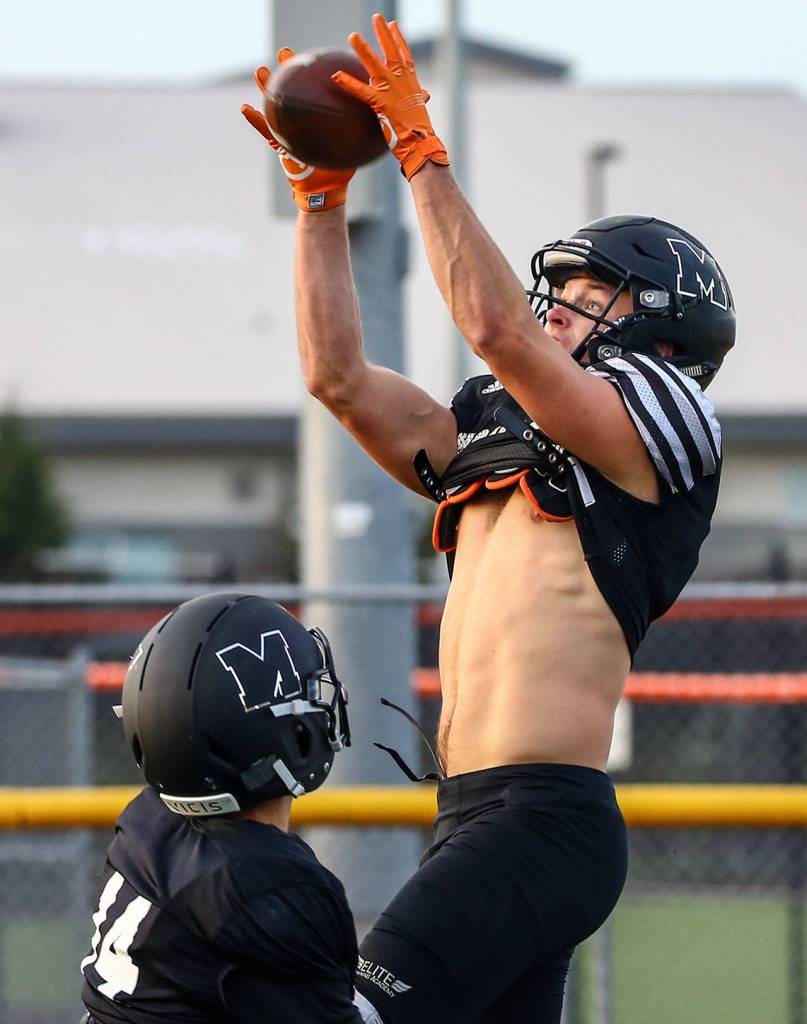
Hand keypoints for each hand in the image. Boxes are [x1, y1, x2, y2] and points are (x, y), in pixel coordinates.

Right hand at [241, 49, 355, 211]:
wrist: (325, 190)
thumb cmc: (341, 169)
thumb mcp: (354, 147)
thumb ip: (363, 132)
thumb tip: (383, 120)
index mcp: (319, 118)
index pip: (317, 90)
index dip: (315, 73)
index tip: (316, 55)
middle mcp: (303, 121)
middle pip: (295, 91)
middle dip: (289, 71)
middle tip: (286, 53)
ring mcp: (288, 131)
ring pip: (276, 105)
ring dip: (266, 88)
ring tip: (260, 71)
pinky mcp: (278, 145)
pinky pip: (264, 131)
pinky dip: (255, 121)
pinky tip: (244, 108)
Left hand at [332, 14, 448, 180]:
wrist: (420, 141)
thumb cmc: (420, 129)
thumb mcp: (420, 108)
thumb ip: (420, 97)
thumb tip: (425, 95)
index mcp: (410, 81)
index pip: (404, 55)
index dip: (398, 39)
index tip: (393, 25)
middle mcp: (401, 81)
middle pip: (391, 51)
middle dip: (383, 33)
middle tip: (376, 17)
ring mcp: (390, 90)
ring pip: (374, 65)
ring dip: (363, 49)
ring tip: (352, 36)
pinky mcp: (380, 102)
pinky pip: (361, 91)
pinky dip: (348, 83)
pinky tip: (336, 75)